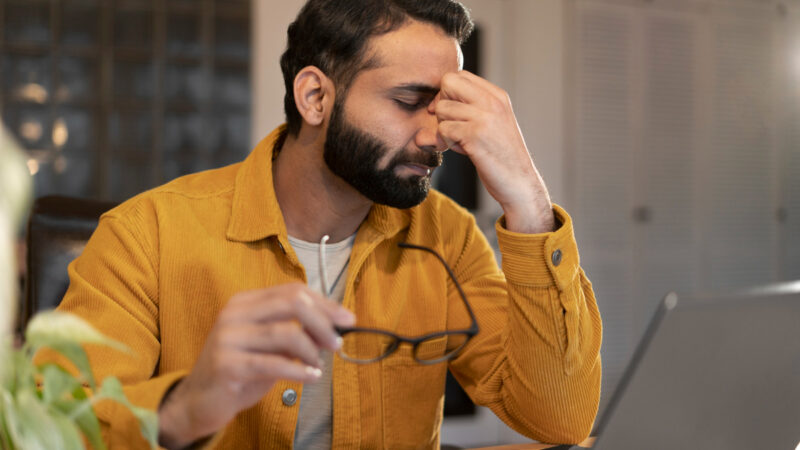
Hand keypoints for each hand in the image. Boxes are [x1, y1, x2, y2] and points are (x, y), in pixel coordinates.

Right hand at [157, 283, 354, 448]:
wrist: (199, 400)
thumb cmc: (241, 370)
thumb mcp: (269, 346)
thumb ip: (295, 332)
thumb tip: (335, 327)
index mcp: (244, 301)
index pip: (293, 291)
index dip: (324, 303)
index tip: (347, 319)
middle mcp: (234, 313)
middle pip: (292, 303)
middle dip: (323, 321)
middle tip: (337, 343)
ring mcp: (228, 338)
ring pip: (286, 333)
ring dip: (312, 350)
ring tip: (319, 365)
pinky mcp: (227, 365)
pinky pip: (274, 363)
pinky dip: (300, 370)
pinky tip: (313, 377)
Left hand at [434, 70, 554, 232]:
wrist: (520, 183)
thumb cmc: (502, 156)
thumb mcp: (493, 124)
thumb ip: (472, 109)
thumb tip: (434, 103)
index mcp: (498, 96)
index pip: (460, 75)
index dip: (448, 92)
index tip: (451, 112)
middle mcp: (492, 102)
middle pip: (448, 82)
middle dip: (441, 103)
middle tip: (449, 124)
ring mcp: (485, 117)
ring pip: (442, 108)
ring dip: (444, 127)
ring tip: (459, 141)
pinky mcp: (475, 135)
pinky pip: (443, 129)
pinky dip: (446, 142)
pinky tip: (461, 150)